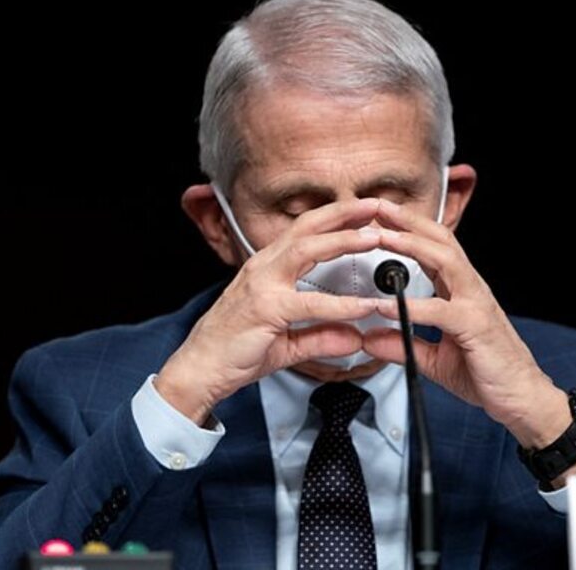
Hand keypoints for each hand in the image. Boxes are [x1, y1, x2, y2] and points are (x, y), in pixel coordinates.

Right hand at [157, 198, 384, 424]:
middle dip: (343, 213)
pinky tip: (363, 306)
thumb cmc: (235, 350)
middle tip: (376, 205)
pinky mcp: (264, 309)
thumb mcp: (287, 342)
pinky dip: (340, 304)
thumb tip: (354, 337)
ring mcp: (262, 285)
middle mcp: (263, 268)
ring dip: (343, 241)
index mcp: (267, 268)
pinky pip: (309, 303)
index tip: (363, 213)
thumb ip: (321, 337)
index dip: (334, 218)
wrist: (200, 370)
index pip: (304, 232)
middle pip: (306, 228)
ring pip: (306, 250)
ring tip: (374, 238)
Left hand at [363, 200, 571, 449]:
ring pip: (445, 261)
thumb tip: (369, 338)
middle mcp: (470, 289)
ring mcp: (476, 304)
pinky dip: (412, 306)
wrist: (520, 399)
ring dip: (411, 245)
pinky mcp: (476, 327)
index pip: (433, 247)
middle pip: (440, 241)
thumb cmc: (486, 373)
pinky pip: (441, 310)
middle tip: (376, 206)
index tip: (379, 217)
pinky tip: (387, 304)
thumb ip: (402, 345)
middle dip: (407, 221)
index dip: (407, 228)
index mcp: (460, 291)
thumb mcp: (433, 359)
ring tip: (380, 237)